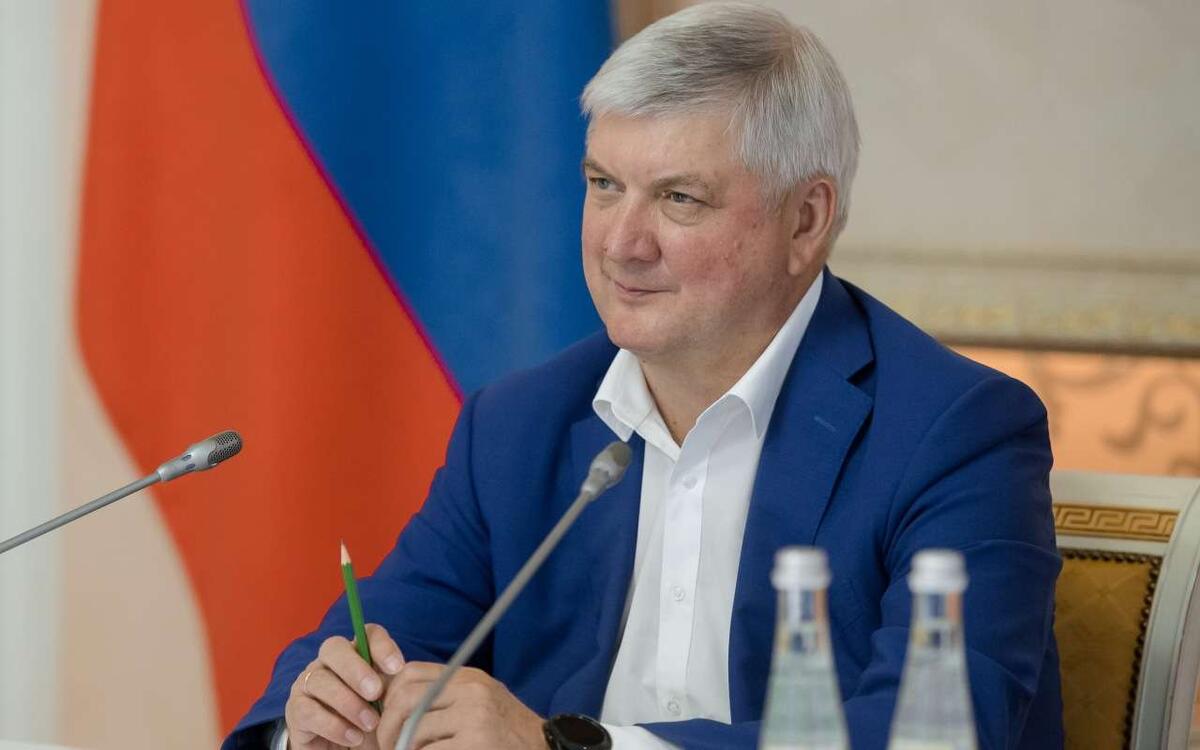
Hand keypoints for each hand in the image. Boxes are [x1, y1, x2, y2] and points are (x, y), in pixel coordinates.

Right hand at [285, 624, 405, 748]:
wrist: (345, 749)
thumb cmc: (369, 720)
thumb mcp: (386, 702)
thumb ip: (392, 684)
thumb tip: (403, 674)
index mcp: (355, 654)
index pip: (366, 633)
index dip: (381, 646)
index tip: (398, 667)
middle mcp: (327, 662)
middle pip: (334, 648)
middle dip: (356, 670)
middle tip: (376, 693)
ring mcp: (307, 683)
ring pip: (320, 681)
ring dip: (348, 703)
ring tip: (370, 723)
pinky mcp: (296, 710)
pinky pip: (309, 711)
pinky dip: (334, 726)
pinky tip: (353, 737)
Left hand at [375, 662, 544, 749]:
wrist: (545, 748)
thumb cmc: (507, 733)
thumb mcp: (480, 701)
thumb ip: (447, 697)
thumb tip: (395, 703)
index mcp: (468, 677)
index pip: (410, 674)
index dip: (389, 697)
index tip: (386, 720)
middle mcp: (471, 690)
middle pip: (405, 700)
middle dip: (388, 728)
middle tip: (387, 748)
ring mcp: (474, 717)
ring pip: (414, 732)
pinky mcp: (475, 743)